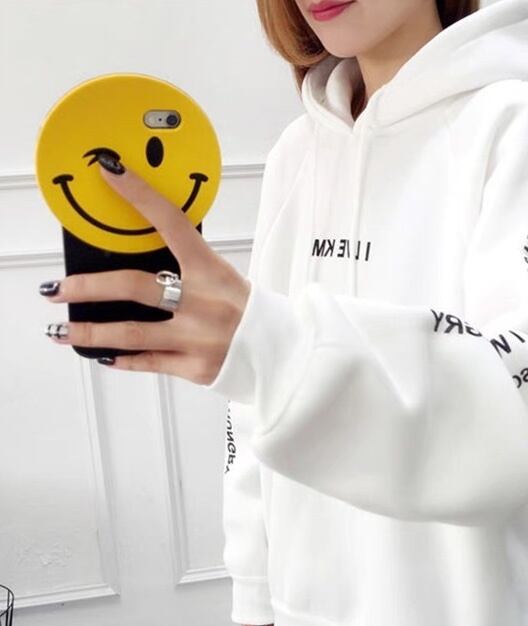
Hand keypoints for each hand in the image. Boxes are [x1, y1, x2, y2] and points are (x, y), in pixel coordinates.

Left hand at [40, 156, 250, 385]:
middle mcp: (204, 303)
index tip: (109, 172)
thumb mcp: (226, 281)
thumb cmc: (252, 314)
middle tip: (57, 287)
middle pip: (134, 287)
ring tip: (60, 328)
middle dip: (87, 286)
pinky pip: (149, 363)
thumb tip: (140, 268)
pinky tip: (103, 354)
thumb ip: (189, 272)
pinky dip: (122, 359)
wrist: (285, 354)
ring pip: (132, 333)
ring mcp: (200, 338)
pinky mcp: (197, 367)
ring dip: (90, 330)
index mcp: (213, 272)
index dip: (139, 194)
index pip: (173, 223)